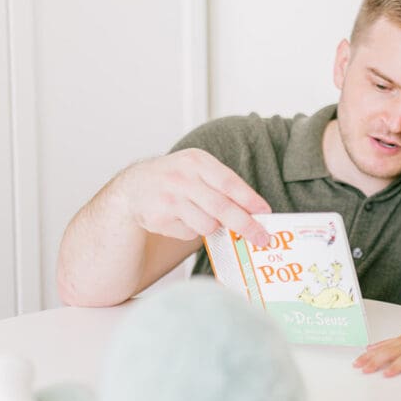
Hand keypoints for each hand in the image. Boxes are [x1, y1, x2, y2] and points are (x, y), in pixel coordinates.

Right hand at [117, 148, 271, 245]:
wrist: (134, 187)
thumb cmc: (177, 178)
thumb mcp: (198, 170)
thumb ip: (223, 186)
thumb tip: (255, 212)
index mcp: (197, 162)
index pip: (229, 182)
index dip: (250, 199)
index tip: (266, 213)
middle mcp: (181, 178)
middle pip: (221, 207)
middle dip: (245, 225)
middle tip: (261, 238)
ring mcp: (168, 199)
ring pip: (207, 225)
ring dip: (212, 226)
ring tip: (200, 214)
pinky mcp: (159, 218)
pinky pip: (190, 233)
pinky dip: (192, 230)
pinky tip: (181, 218)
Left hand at [353, 325, 400, 376]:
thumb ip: (386, 344)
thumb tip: (368, 348)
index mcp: (400, 342)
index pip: (381, 349)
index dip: (368, 357)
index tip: (356, 364)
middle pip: (391, 353)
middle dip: (377, 361)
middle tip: (366, 370)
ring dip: (397, 365)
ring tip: (388, 374)